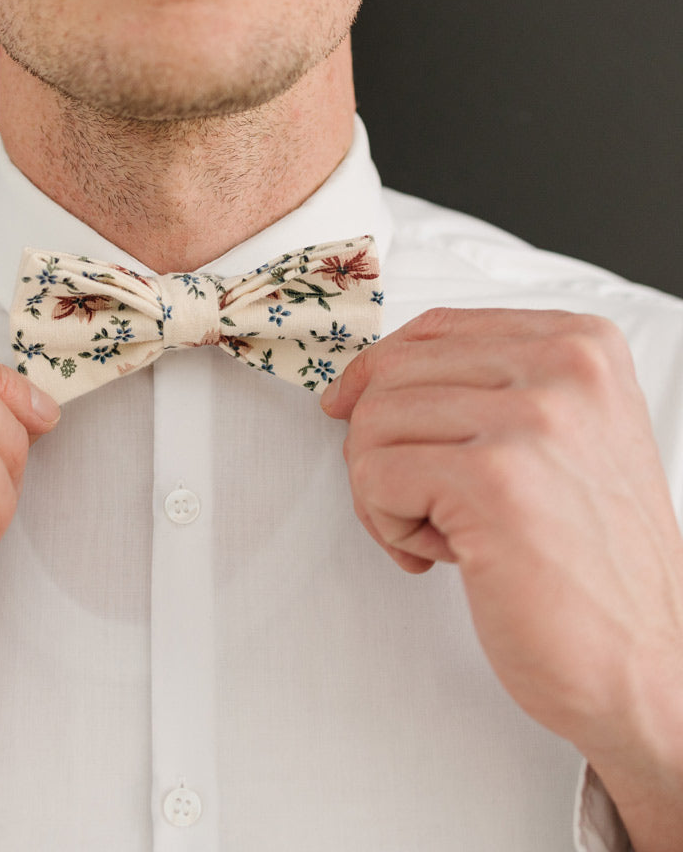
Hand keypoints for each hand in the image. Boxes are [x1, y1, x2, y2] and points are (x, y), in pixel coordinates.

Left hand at [321, 308, 682, 851]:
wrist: (640, 663)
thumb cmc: (583, 556)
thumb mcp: (555, 438)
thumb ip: (482, 390)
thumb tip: (365, 378)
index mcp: (580, 345)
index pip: (433, 328)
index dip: (376, 372)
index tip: (350, 408)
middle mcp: (564, 367)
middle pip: (391, 373)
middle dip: (378, 444)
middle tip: (419, 503)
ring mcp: (532, 419)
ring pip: (372, 422)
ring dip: (382, 491)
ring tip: (443, 532)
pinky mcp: (494, 480)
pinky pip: (374, 475)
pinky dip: (388, 524)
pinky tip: (444, 554)